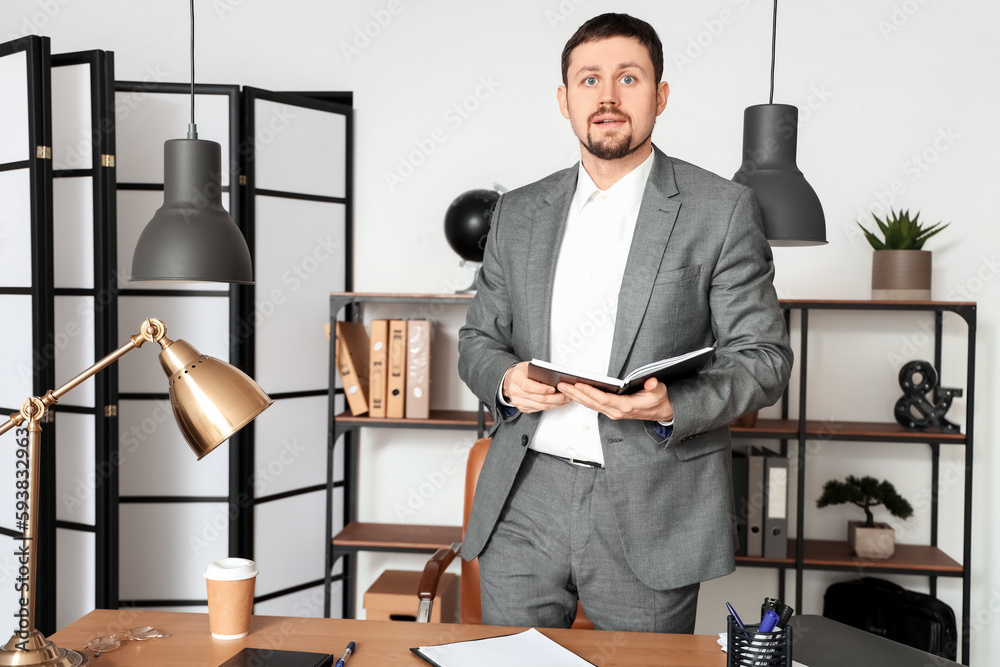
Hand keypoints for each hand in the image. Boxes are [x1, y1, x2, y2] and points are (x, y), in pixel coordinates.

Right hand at [502, 361, 571, 413]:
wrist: (509, 381)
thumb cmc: (520, 372)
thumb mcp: (528, 366)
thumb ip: (539, 370)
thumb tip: (554, 376)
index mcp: (516, 379)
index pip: (528, 386)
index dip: (542, 389)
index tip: (553, 388)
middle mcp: (516, 392)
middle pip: (538, 398)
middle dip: (555, 398)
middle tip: (566, 395)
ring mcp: (519, 402)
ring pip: (540, 406)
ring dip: (555, 404)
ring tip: (565, 399)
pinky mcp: (523, 408)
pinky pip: (539, 410)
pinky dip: (550, 407)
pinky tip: (557, 403)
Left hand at [557, 376, 673, 421]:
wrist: (661, 411)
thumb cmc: (658, 400)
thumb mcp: (659, 391)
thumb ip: (654, 387)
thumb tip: (651, 382)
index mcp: (626, 406)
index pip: (604, 399)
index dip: (590, 392)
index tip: (579, 385)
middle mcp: (616, 411)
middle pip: (592, 402)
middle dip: (576, 393)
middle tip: (563, 385)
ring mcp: (612, 413)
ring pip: (590, 405)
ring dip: (576, 396)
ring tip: (564, 388)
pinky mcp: (611, 412)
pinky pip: (593, 406)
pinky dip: (582, 399)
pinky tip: (574, 394)